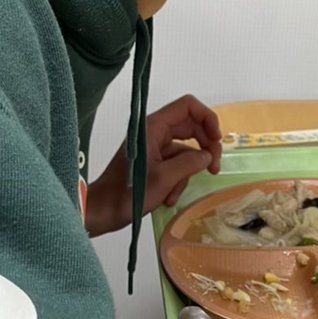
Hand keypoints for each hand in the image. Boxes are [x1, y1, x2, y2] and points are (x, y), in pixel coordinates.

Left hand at [84, 94, 221, 235]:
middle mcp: (155, 132)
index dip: (207, 118)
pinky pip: (176, 164)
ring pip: (186, 149)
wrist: (101, 212)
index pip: (188, 106)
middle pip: (191, 127)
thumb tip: (208, 156)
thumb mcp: (164, 178)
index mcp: (154, 127)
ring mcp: (154, 147)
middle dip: (205, 147)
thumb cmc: (127, 193)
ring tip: (179, 192)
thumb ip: (190, 163)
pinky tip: (169, 198)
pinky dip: (178, 180)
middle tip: (214, 167)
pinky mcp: (154, 162)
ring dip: (189, 171)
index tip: (216, 140)